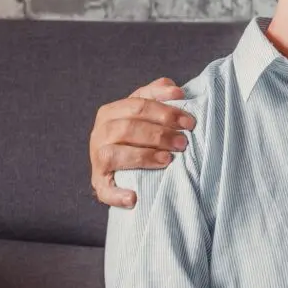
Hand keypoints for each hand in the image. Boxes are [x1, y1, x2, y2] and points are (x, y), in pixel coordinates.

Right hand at [89, 77, 194, 208]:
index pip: (139, 105)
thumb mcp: (144, 110)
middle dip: (160, 134)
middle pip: (129, 128)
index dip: (166, 112)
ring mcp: (97, 157)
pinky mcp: (99, 181)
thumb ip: (157, 94)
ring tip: (168, 159)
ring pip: (117, 154)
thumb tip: (176, 90)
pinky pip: (104, 190)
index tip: (189, 122)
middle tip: (183, 143)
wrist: (117, 162)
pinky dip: (118, 194)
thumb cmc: (137, 132)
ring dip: (145, 156)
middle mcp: (100, 132)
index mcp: (111, 111)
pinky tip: (134, 198)